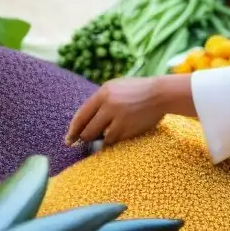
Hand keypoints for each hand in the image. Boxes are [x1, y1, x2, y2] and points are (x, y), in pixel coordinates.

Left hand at [67, 74, 195, 146]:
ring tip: (100, 139)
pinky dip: (111, 141)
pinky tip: (113, 139)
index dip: (73, 129)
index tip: (69, 138)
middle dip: (83, 138)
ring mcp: (118, 117)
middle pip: (88, 129)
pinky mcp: (128, 128)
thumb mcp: (116, 87)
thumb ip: (101, 100)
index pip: (82, 114)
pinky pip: (113, 140)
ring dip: (99, 140)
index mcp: (104, 92)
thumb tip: (85, 119)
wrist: (160, 94)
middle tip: (80, 143)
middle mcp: (108, 104)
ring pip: (100, 137)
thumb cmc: (138, 90)